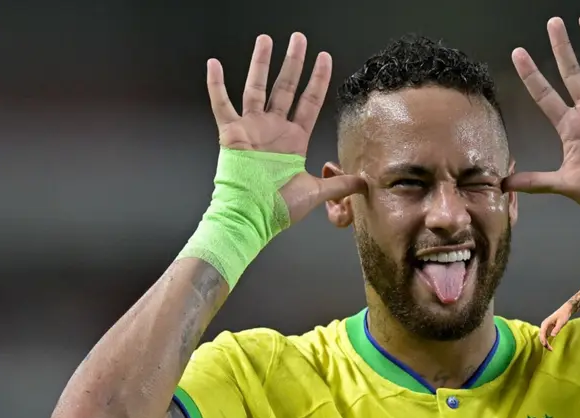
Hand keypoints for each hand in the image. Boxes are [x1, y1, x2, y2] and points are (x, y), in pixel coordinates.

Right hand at [206, 33, 364, 223]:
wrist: (251, 216)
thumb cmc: (278, 207)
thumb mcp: (317, 192)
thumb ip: (341, 184)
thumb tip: (366, 183)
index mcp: (293, 139)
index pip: (310, 101)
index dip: (318, 79)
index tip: (324, 58)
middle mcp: (273, 128)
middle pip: (286, 87)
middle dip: (293, 62)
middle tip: (299, 39)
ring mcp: (252, 128)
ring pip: (256, 88)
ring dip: (260, 64)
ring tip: (265, 40)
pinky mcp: (231, 133)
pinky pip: (221, 104)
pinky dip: (216, 85)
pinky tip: (213, 64)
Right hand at [538, 303, 573, 350]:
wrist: (565, 311)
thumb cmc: (563, 315)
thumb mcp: (561, 322)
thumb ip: (556, 329)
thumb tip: (552, 336)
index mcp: (545, 323)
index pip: (542, 333)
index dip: (543, 340)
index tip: (545, 345)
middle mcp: (544, 326)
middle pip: (541, 336)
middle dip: (544, 343)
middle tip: (550, 349)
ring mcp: (546, 328)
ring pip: (543, 337)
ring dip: (546, 343)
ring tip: (551, 349)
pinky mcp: (548, 329)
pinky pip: (546, 336)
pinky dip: (547, 341)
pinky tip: (551, 345)